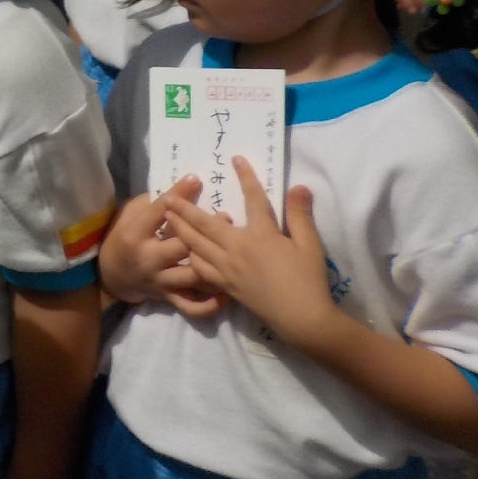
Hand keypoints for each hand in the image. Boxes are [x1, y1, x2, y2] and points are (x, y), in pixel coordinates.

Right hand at [97, 180, 222, 318]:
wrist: (112, 276)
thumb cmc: (123, 237)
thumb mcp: (129, 215)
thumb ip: (152, 204)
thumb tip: (182, 188)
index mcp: (135, 234)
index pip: (158, 212)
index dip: (178, 196)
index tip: (196, 180)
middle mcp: (149, 259)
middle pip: (181, 246)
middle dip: (204, 231)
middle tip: (226, 217)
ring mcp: (161, 281)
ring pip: (193, 276)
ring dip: (215, 264)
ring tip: (233, 253)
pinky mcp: (169, 298)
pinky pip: (193, 306)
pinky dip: (211, 303)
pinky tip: (227, 292)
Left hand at [164, 158, 335, 348]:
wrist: (302, 318)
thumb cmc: (308, 280)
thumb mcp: (310, 245)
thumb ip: (301, 215)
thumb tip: (299, 186)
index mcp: (261, 235)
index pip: (253, 198)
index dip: (246, 177)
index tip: (235, 159)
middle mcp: (238, 248)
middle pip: (206, 223)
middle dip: (185, 208)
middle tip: (167, 196)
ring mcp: (228, 268)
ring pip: (196, 245)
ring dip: (179, 229)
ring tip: (167, 219)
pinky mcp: (225, 285)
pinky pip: (200, 268)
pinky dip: (189, 256)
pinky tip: (185, 250)